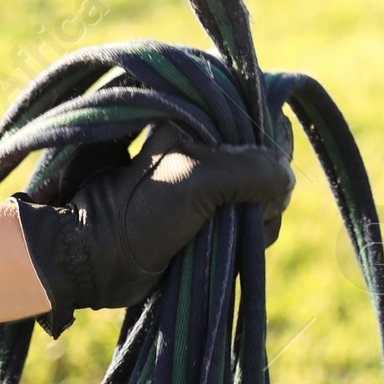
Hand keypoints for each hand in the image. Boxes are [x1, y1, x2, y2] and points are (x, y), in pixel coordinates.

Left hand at [15, 127, 292, 335]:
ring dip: (255, 220)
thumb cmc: (137, 214)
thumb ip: (247, 172)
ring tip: (223, 233)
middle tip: (237, 211)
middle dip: (262, 193)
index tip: (265, 178)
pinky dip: (249, 237)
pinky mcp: (207, 217)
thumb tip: (286, 178)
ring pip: (261, 197)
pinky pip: (249, 222)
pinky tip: (229, 246)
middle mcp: (204, 146)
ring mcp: (206, 183)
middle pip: (265, 163)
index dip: (269, 149)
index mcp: (196, 121)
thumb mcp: (194, 181)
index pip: (257, 121)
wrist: (97, 262)